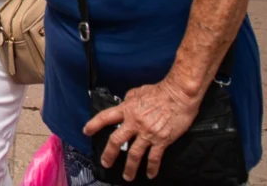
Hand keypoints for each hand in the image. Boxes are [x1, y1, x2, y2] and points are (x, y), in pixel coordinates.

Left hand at [83, 80, 201, 180]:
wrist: (179, 94)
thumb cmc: (160, 91)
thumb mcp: (138, 92)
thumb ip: (128, 100)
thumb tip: (124, 103)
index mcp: (127, 109)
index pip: (105, 117)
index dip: (94, 125)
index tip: (87, 132)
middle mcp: (134, 123)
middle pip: (116, 141)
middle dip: (109, 154)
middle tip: (105, 163)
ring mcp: (148, 133)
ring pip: (134, 154)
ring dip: (129, 167)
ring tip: (127, 176)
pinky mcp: (162, 140)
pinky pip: (154, 157)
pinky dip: (151, 168)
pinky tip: (150, 174)